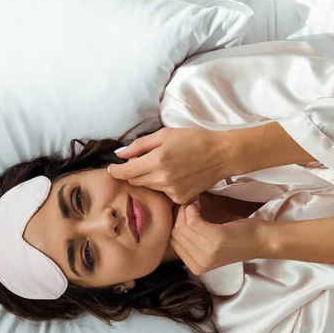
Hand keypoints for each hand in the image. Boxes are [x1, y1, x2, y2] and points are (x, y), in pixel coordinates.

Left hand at [107, 128, 233, 203]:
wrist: (221, 155)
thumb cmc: (194, 139)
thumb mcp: (165, 134)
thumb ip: (140, 145)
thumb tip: (120, 155)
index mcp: (157, 160)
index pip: (125, 172)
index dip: (115, 171)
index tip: (112, 168)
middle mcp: (162, 179)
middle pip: (135, 181)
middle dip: (134, 172)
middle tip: (145, 161)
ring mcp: (172, 191)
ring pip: (149, 187)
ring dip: (149, 178)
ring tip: (166, 166)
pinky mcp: (180, 198)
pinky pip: (163, 194)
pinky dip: (164, 186)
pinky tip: (176, 176)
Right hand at [169, 202, 266, 274]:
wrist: (261, 240)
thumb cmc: (237, 237)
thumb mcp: (210, 244)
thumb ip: (192, 238)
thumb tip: (172, 217)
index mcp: (196, 267)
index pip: (172, 242)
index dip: (174, 223)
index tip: (182, 210)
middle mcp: (200, 264)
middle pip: (174, 234)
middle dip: (179, 215)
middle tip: (188, 203)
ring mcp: (207, 253)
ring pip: (182, 226)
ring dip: (186, 209)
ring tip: (195, 202)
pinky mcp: (216, 240)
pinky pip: (192, 220)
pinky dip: (193, 209)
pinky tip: (199, 204)